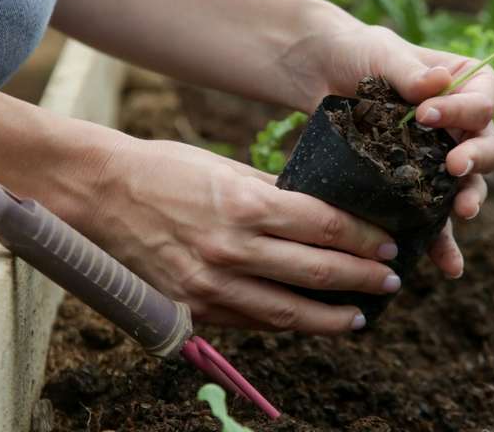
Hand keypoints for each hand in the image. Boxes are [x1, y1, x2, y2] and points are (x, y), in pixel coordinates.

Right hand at [86, 137, 404, 333]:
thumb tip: (318, 210)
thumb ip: (273, 193)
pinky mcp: (192, 307)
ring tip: (361, 316)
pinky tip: (307, 322)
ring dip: (332, 317)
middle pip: (317, 270)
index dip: (363, 238)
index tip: (388, 244)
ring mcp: (211, 284)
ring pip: (288, 312)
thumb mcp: (224, 168)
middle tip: (390, 281)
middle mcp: (232, 248)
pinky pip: (251, 322)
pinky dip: (286, 325)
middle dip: (363, 278)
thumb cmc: (165, 170)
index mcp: (245, 204)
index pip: (324, 226)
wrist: (103, 194)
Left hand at [282, 23, 493, 278]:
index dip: (464, 111)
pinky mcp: (413, 182)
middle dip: (475, 159)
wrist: (321, 74)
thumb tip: (439, 85)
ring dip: (469, 200)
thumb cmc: (356, 52)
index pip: (484, 99)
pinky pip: (434, 214)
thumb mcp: (381, 52)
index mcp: (463, 83)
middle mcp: (460, 122)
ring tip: (461, 213)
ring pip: (467, 184)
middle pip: (486, 146)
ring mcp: (438, 155)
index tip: (426, 115)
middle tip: (454, 167)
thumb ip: (409, 71)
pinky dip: (442, 239)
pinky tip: (447, 265)